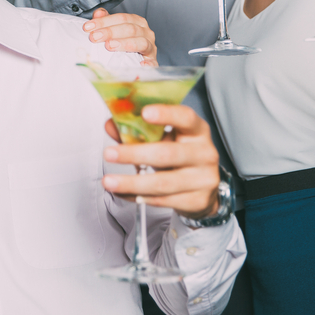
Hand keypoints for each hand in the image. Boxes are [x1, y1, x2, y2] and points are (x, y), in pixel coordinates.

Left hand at [83, 9, 156, 65]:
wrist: (141, 59)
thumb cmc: (125, 42)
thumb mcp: (115, 29)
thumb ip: (106, 20)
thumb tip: (98, 13)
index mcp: (137, 22)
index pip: (121, 18)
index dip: (104, 21)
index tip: (88, 27)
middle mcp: (146, 32)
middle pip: (130, 29)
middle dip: (110, 32)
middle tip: (95, 37)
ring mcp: (151, 47)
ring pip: (141, 42)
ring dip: (125, 43)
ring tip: (109, 46)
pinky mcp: (153, 62)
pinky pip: (152, 62)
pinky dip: (147, 63)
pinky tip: (140, 64)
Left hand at [102, 104, 220, 219]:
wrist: (203, 187)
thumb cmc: (180, 154)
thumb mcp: (164, 138)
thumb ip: (138, 130)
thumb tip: (111, 125)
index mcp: (197, 130)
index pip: (185, 117)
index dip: (166, 114)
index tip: (145, 113)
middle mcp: (205, 153)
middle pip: (167, 153)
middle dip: (134, 154)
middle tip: (109, 154)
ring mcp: (203, 179)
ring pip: (162, 183)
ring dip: (131, 183)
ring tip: (109, 181)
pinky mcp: (197, 201)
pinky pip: (162, 201)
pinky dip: (137, 197)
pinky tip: (123, 193)